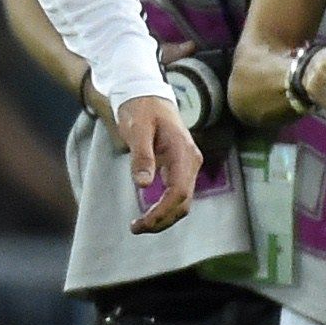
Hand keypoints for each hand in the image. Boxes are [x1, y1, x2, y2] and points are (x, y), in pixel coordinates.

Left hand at [117, 94, 201, 232]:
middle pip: (183, 202)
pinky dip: (164, 208)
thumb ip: (141, 156)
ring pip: (182, 201)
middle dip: (162, 220)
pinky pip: (177, 194)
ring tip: (138, 225)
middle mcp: (191, 162)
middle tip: (135, 228)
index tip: (143, 223)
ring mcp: (188, 166)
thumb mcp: (137, 129)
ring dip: (164, 217)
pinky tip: (147, 214)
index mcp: (183, 153)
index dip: (163, 211)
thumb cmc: (141, 110)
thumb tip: (143, 185)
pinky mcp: (180, 168)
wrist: (149, 96)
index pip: (179, 192)